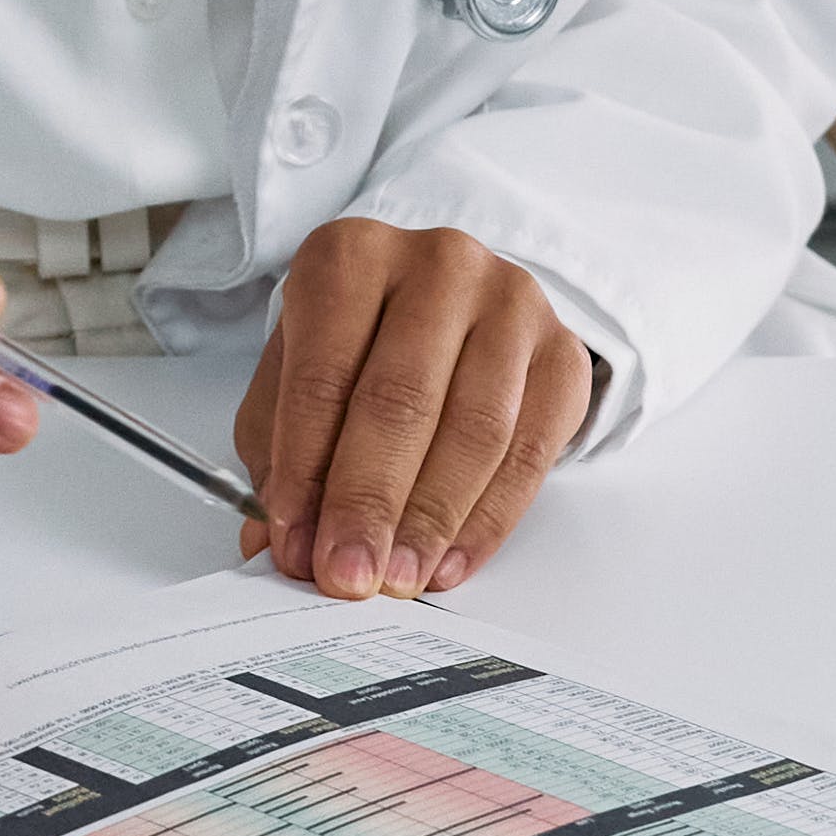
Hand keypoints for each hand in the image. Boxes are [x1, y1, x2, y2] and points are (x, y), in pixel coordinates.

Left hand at [233, 220, 598, 601]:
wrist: (452, 307)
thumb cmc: (360, 344)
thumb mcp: (299, 381)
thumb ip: (279, 457)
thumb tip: (273, 548)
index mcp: (351, 256)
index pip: (323, 373)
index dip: (306, 469)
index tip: (294, 545)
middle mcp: (437, 264)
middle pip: (402, 399)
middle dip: (369, 502)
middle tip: (348, 575)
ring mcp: (510, 302)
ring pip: (476, 428)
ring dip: (431, 519)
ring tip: (398, 578)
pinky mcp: (562, 352)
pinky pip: (532, 451)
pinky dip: (487, 519)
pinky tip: (449, 560)